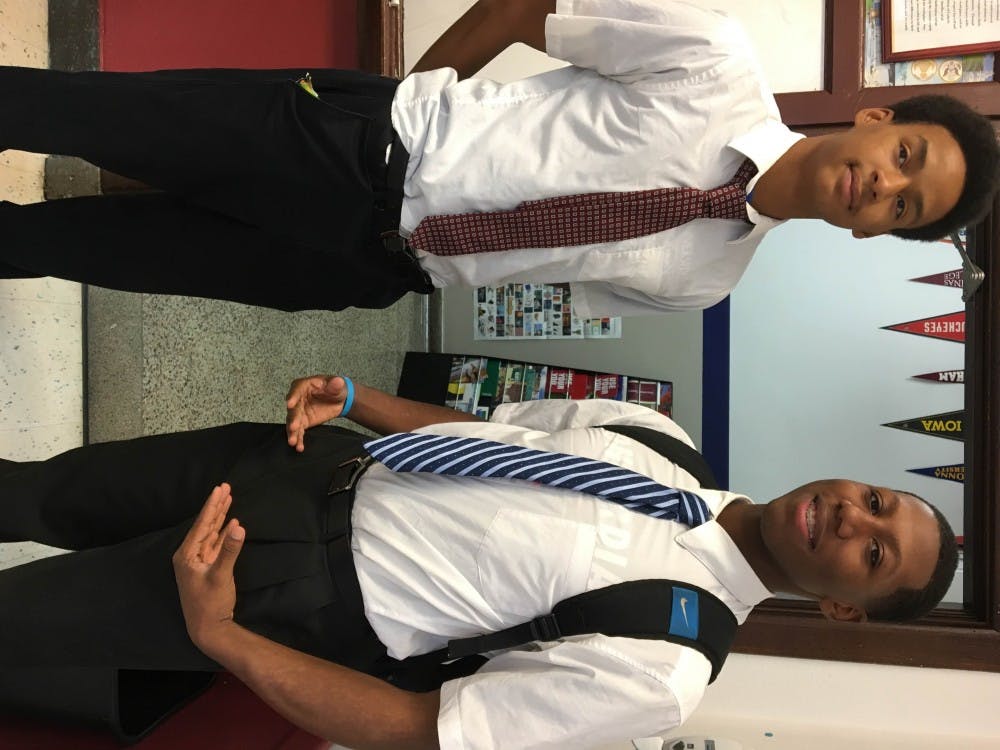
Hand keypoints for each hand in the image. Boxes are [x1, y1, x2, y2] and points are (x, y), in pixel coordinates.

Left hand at [173, 483, 244, 648]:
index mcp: (186, 555)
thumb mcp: (221, 576)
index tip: (220, 489)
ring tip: (228, 498)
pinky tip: (230, 522)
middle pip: (204, 525)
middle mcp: (189, 555)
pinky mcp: (207, 567)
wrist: (208, 628)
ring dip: (219, 517)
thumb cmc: (211, 603)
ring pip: (210, 533)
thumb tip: (238, 526)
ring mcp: (198, 561)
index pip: (201, 525)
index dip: (212, 506)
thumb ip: (230, 550)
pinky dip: (223, 533)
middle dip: (215, 507)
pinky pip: (215, 544)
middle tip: (225, 487)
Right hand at [286, 375, 349, 451]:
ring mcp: (299, 412)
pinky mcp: (303, 422)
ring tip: (293, 441)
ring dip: (292, 432)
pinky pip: (299, 431)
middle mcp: (297, 399)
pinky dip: (299, 439)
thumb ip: (336, 384)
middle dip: (293, 419)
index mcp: (303, 386)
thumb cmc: (335, 388)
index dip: (293, 397)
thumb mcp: (337, 384)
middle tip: (293, 427)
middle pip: (293, 409)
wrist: (338, 399)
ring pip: (293, 422)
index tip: (289, 404)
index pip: (296, 390)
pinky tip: (299, 447)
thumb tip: (338, 381)